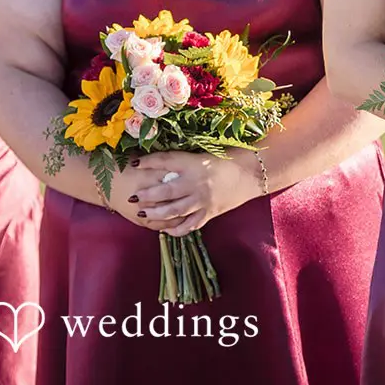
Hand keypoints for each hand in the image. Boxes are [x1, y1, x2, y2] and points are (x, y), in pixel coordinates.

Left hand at [120, 151, 256, 236]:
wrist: (251, 174)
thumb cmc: (227, 159)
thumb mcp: (204, 154)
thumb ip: (182, 160)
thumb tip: (158, 162)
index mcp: (195, 163)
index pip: (166, 160)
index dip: (148, 161)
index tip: (134, 163)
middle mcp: (197, 182)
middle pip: (166, 191)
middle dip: (147, 195)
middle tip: (133, 197)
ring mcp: (203, 200)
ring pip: (174, 211)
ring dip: (156, 214)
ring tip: (143, 214)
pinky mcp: (209, 213)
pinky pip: (189, 225)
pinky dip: (176, 229)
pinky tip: (165, 229)